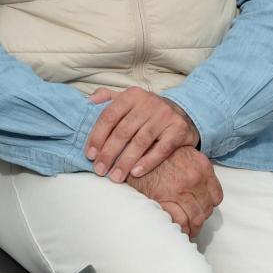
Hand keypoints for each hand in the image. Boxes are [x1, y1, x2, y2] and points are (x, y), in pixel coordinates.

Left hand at [85, 87, 199, 182]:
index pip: (110, 116)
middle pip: (123, 131)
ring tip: (115, 177)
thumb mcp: (129, 99)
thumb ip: (108, 97)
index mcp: (132, 95)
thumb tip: (89, 101)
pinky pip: (162, 149)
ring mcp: (165, 116)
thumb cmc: (148, 111)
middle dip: (109, 153)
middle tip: (99, 170)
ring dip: (125, 161)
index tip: (90, 155)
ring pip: (141, 141)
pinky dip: (148, 162)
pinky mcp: (179, 129)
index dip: (97, 136)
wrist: (183, 113)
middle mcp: (149, 103)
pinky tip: (136, 172)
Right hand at [125, 146, 221, 237]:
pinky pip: (180, 221)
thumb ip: (196, 169)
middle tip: (195, 224)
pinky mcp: (165, 199)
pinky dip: (181, 229)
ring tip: (189, 232)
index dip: (209, 206)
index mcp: (202, 167)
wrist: (136, 150)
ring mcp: (180, 191)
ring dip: (193, 228)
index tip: (203, 209)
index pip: (216, 196)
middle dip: (201, 219)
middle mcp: (195, 179)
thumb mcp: (185, 153)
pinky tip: (178, 230)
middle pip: (206, 209)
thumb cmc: (158, 152)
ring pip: (196, 218)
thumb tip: (201, 187)